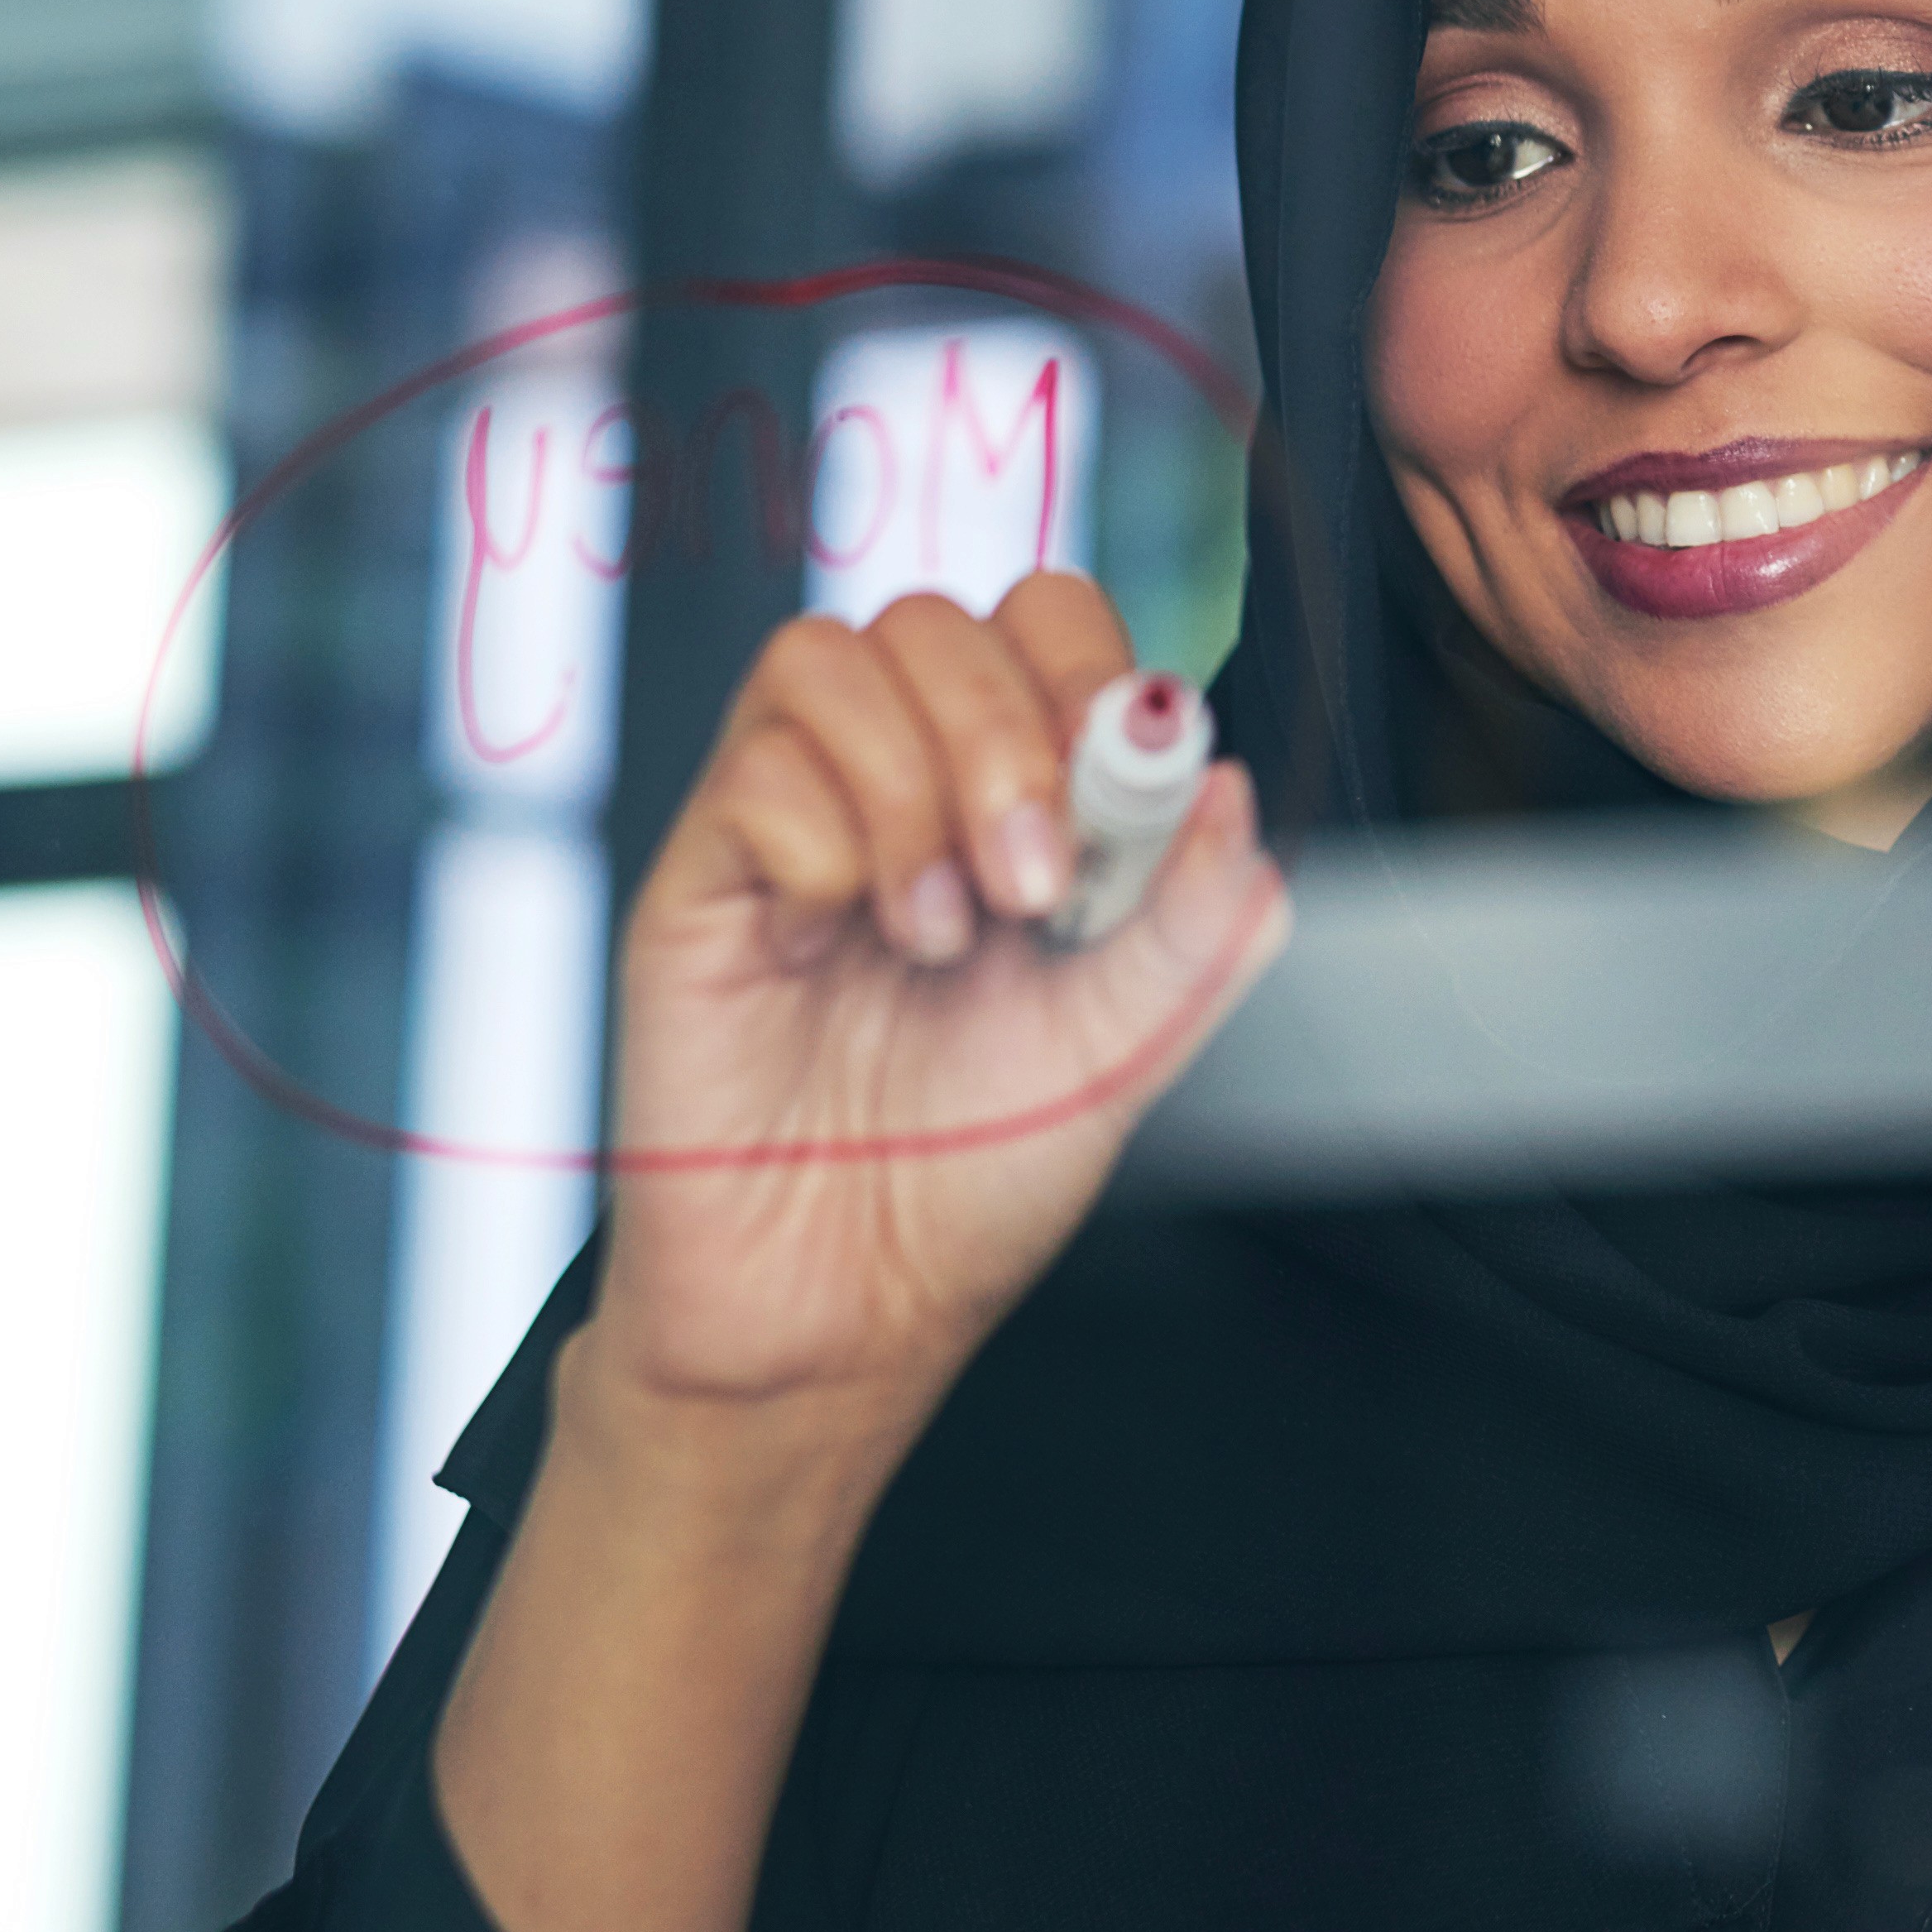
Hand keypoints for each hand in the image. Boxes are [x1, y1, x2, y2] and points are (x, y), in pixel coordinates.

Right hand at [588, 576, 1290, 1437]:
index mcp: (1011, 803)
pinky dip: (819, 847)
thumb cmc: (968, 1178)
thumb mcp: (1126, 1048)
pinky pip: (747, 774)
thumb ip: (1194, 924)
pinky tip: (840, 945)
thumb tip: (1233, 788)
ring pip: (825, 659)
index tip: (1124, 792)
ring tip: (939, 931)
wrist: (842, 1312)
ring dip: (910, 787)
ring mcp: (789, 829)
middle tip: (1032, 885)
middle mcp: (897, 790)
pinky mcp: (698, 886)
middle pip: (934, 619)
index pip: (1043, 622)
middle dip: (1005, 735)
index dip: (1089, 671)